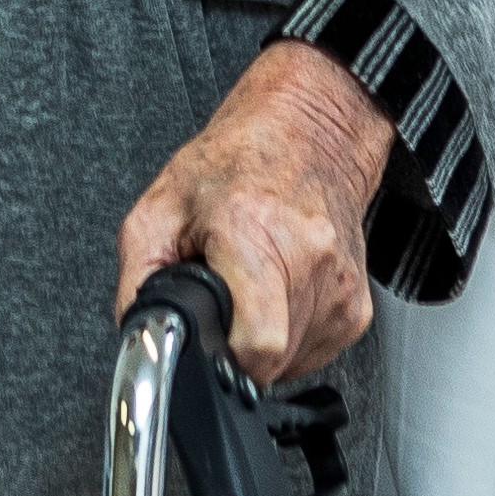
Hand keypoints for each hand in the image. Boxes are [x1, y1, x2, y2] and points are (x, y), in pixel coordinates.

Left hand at [112, 43, 390, 385]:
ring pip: (292, 362)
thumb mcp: (159, 207)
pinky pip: (314, 351)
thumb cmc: (238, 162)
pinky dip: (290, 334)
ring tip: (252, 288)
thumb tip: (137, 337)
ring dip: (264, 340)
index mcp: (253, 233)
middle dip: (236, 345)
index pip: (257, 345)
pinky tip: (278, 293)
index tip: (211, 337)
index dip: (224, 356)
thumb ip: (138, 280)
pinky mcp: (357, 306)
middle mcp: (307, 259)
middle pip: (270, 361)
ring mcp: (338, 286)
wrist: (311, 133)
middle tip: (225, 301)